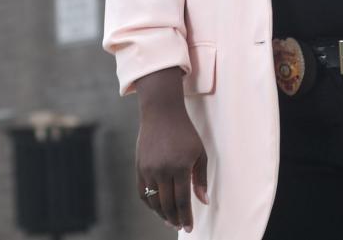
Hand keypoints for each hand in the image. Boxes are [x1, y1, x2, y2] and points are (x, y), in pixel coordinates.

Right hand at [135, 100, 208, 231]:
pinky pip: (142, 193)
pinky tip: (158, 208)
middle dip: (174, 218)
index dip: (185, 216)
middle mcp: (162, 171)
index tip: (189, 228)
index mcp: (180, 167)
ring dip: (162, 213)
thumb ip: (200, 179)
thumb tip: (204, 202)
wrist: (162, 115)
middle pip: (167, 204)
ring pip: (153, 201)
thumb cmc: (186, 134)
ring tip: (170, 220)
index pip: (181, 200)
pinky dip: (150, 204)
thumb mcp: (199, 153)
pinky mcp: (139, 169)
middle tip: (180, 226)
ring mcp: (148, 170)